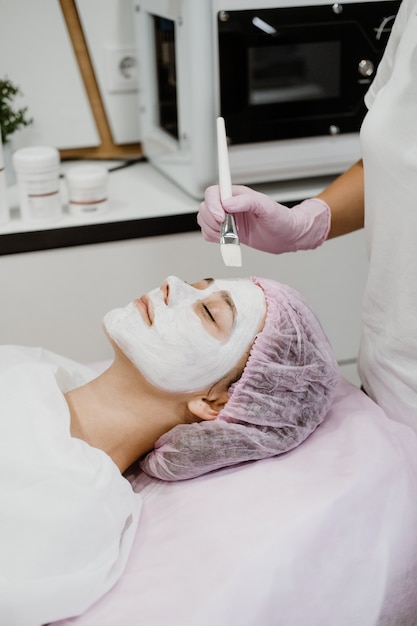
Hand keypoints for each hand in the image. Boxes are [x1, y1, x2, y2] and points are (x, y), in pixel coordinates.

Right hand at [197, 185, 330, 253]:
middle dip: (212, 221)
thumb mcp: (267, 207)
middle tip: (228, 229)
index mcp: (236, 194)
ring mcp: (226, 219)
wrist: (287, 236)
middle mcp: (229, 205)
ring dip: (213, 231)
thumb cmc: (281, 219)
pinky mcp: (225, 232)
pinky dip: (214, 239)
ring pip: (204, 222)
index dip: (212, 205)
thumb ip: (247, 201)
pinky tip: (228, 240)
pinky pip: (208, 234)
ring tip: (231, 235)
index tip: (222, 217)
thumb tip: (227, 204)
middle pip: (204, 208)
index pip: (213, 193)